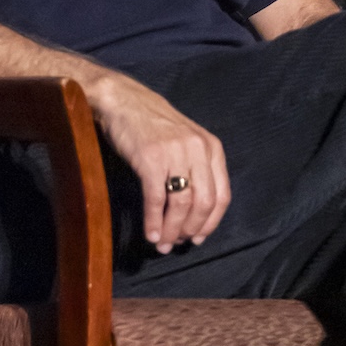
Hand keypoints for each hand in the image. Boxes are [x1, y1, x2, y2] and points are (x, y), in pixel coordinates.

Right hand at [86, 72, 230, 252]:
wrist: (123, 101)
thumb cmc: (154, 125)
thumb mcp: (187, 142)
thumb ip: (196, 171)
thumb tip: (193, 217)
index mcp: (211, 147)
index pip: (222, 196)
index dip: (211, 223)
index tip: (198, 238)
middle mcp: (198, 149)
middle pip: (204, 204)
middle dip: (191, 230)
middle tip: (177, 244)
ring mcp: (175, 153)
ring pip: (182, 204)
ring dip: (172, 230)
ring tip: (162, 244)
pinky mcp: (150, 158)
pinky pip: (156, 199)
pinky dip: (154, 222)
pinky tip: (150, 234)